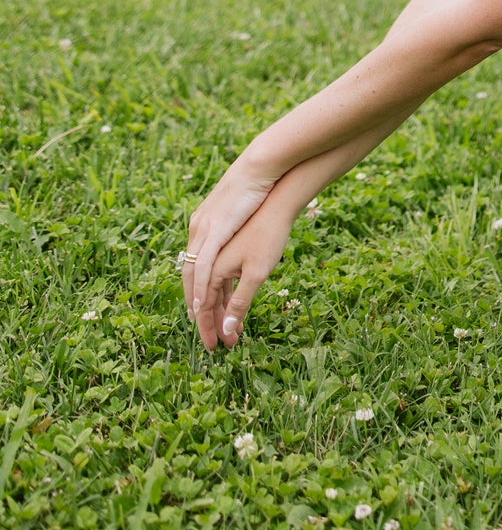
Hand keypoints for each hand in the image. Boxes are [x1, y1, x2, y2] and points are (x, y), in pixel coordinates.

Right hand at [185, 187, 295, 350]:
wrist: (270, 183)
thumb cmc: (267, 229)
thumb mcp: (257, 272)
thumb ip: (239, 300)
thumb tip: (227, 329)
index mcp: (208, 261)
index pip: (202, 303)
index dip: (207, 326)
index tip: (214, 346)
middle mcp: (202, 248)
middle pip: (202, 292)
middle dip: (212, 317)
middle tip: (221, 340)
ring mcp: (211, 235)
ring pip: (210, 278)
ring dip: (219, 301)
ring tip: (229, 323)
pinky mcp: (225, 230)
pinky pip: (218, 263)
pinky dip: (224, 283)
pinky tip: (233, 291)